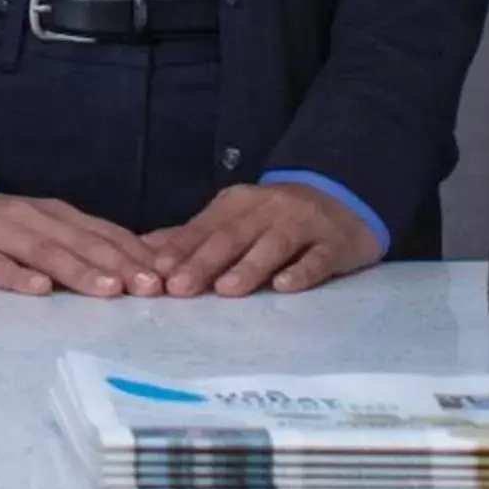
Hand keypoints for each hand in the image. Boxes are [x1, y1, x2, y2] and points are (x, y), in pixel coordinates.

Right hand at [0, 189, 167, 297]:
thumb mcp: (40, 229)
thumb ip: (79, 245)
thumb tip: (138, 270)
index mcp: (54, 215)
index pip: (102, 233)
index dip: (136, 254)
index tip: (170, 277)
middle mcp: (31, 219)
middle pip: (80, 242)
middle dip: (118, 264)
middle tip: (152, 288)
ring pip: (44, 251)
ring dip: (79, 270)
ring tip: (108, 290)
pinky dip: (16, 276)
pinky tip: (38, 290)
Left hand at [146, 181, 383, 297]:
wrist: (343, 198)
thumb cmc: (276, 218)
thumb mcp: (235, 218)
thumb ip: (195, 235)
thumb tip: (145, 251)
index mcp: (237, 203)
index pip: (205, 226)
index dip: (180, 248)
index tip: (155, 272)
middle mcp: (267, 209)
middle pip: (232, 236)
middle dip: (203, 261)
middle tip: (180, 288)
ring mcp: (303, 224)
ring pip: (272, 245)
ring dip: (248, 267)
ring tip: (225, 290)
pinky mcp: (334, 243)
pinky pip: (317, 258)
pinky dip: (301, 272)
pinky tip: (284, 286)